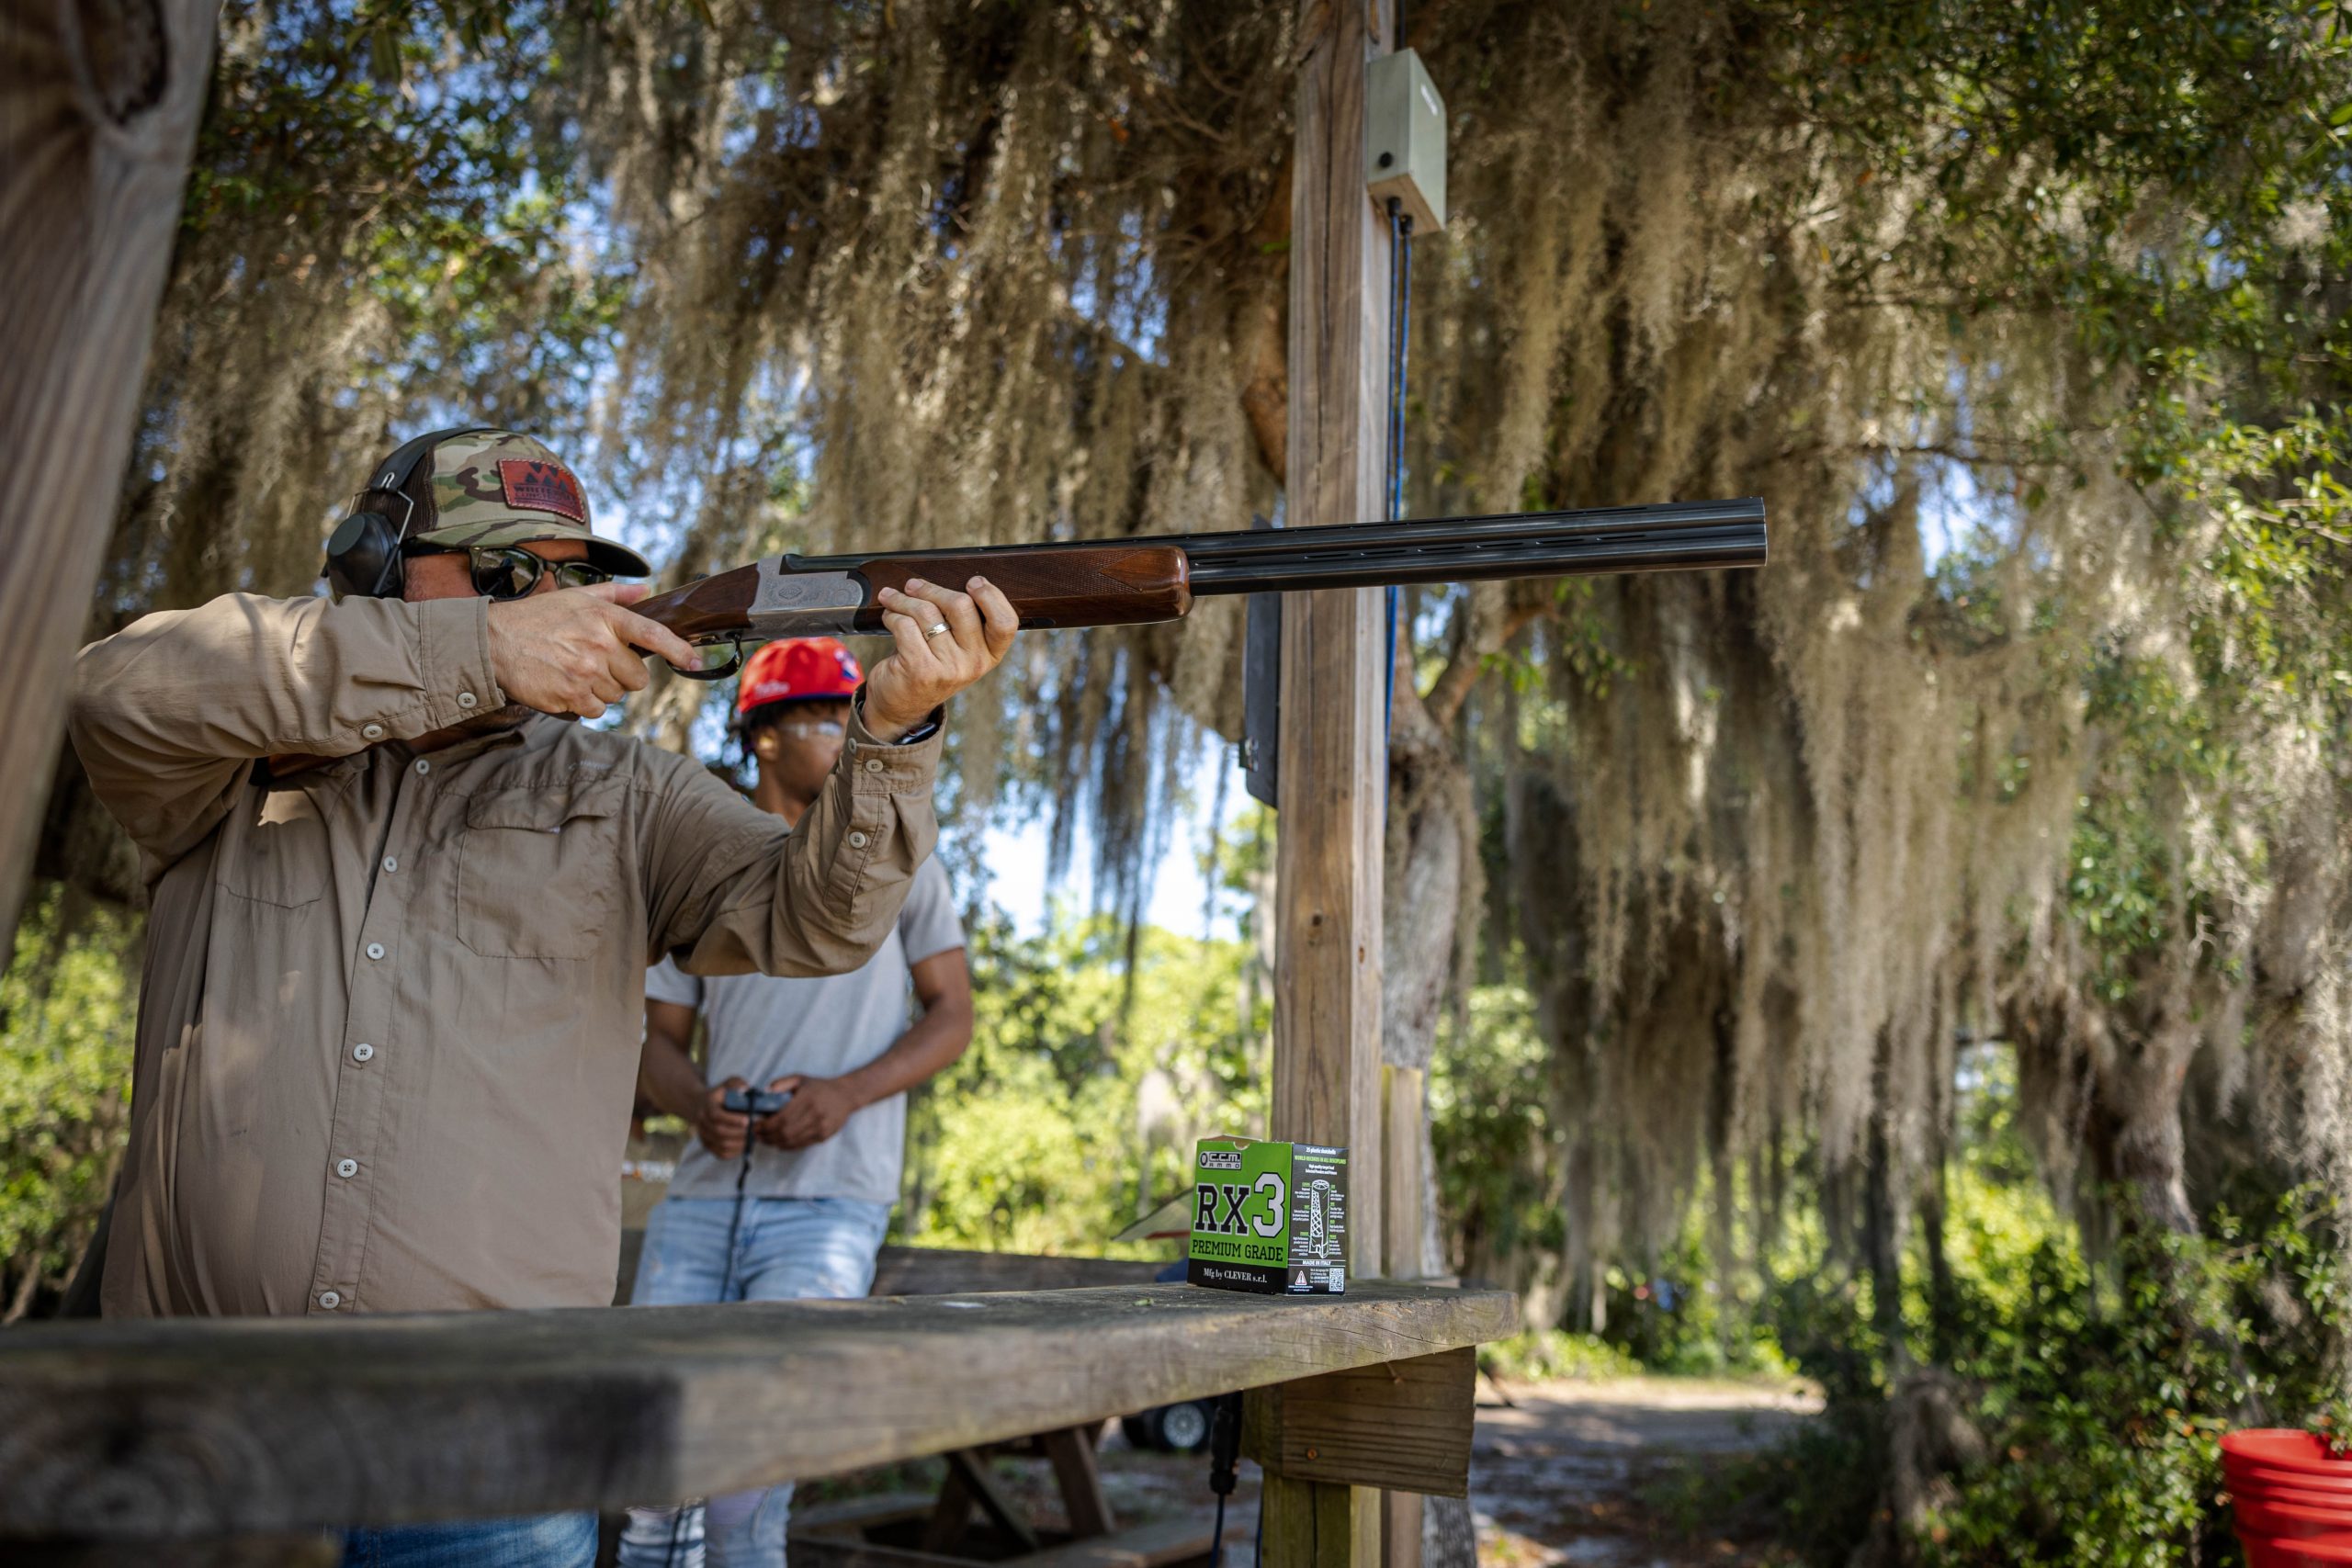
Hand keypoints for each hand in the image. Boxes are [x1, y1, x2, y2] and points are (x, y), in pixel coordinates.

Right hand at [485, 582, 701, 719]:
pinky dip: (584, 704)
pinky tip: (566, 686)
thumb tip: (646, 590)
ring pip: (616, 696)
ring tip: (574, 671)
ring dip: (601, 689)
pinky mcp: (570, 697)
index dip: (678, 650)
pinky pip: (595, 711)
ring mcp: (585, 673)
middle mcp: (599, 646)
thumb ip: (614, 595)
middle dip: (622, 675)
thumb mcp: (574, 596)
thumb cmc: (535, 618)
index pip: (652, 634)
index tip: (694, 661)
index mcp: (604, 618)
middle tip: (596, 663)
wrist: (493, 642)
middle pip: (637, 678)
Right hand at [691, 1076, 751, 1160]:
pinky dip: (736, 1151)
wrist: (704, 1106)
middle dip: (740, 1132)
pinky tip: (746, 1143)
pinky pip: (722, 1154)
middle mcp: (702, 1123)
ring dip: (741, 1142)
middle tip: (756, 1129)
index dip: (733, 1120)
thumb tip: (744, 1090)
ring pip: (722, 1145)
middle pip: (720, 1132)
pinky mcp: (708, 1146)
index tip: (748, 1119)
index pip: (716, 1116)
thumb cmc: (723, 1094)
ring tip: (753, 1136)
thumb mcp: (729, 1084)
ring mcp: (704, 1136)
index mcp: (707, 1106)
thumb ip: (737, 1084)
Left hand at [758, 1074, 858, 1149]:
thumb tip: (764, 1093)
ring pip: (792, 1141)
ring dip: (774, 1142)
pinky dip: (786, 1146)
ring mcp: (821, 1127)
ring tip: (764, 1139)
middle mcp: (815, 1114)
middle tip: (755, 1134)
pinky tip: (778, 1142)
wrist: (845, 1096)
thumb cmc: (819, 1087)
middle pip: (785, 1132)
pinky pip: (800, 1145)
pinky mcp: (824, 1136)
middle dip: (767, 1136)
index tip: (755, 1125)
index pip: (782, 1118)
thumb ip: (782, 1083)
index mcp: (807, 1098)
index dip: (766, 1125)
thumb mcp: (800, 1078)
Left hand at [860, 577, 1017, 740]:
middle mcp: (974, 663)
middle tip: (913, 586)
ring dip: (903, 600)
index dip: (991, 596)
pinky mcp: (920, 670)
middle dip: (932, 589)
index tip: (973, 582)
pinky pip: (905, 625)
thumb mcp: (957, 649)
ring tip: (893, 599)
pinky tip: (889, 617)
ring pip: (926, 612)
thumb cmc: (930, 666)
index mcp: (990, 654)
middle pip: (961, 606)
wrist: (902, 706)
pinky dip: (892, 615)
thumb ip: (964, 621)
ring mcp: (949, 669)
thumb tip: (950, 579)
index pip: (1005, 622)